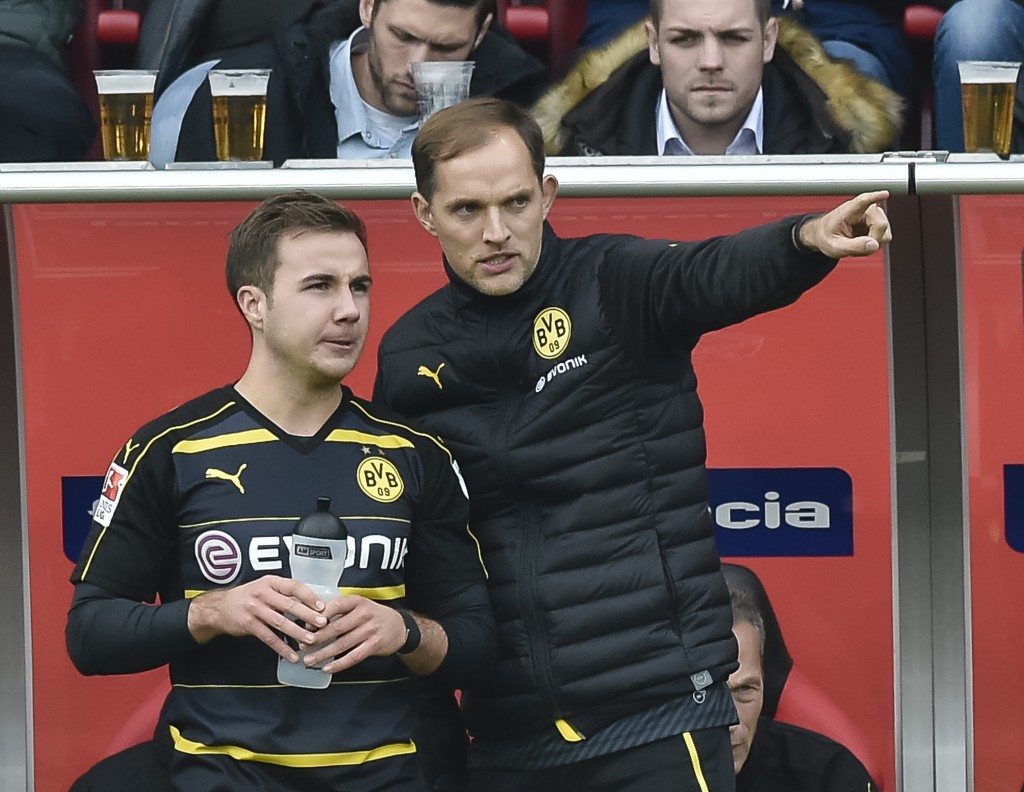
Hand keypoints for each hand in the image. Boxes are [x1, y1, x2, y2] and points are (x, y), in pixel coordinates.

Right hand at [187, 575, 327, 661]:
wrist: (219, 607)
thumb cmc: (247, 597)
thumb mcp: (265, 587)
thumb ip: (283, 593)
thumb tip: (310, 603)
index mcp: (270, 582)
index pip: (294, 586)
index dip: (309, 596)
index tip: (322, 605)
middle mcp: (263, 593)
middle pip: (289, 604)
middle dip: (308, 615)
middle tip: (322, 623)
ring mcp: (255, 609)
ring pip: (280, 622)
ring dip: (297, 632)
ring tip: (311, 640)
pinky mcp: (249, 625)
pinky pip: (269, 638)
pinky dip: (282, 647)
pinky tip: (292, 655)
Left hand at [301, 596, 407, 673]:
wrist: (399, 626)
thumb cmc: (373, 616)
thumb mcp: (359, 605)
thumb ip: (340, 611)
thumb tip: (312, 621)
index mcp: (357, 601)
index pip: (335, 606)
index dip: (319, 617)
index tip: (305, 625)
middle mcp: (364, 614)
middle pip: (335, 628)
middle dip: (316, 638)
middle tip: (302, 646)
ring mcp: (370, 630)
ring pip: (341, 644)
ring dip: (323, 653)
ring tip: (309, 659)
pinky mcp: (374, 645)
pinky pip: (353, 657)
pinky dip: (338, 663)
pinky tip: (327, 668)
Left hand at [799, 191, 891, 257]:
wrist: (826, 236)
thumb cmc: (828, 236)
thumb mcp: (834, 246)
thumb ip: (853, 246)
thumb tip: (874, 245)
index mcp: (850, 210)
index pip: (864, 201)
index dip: (875, 197)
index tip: (884, 194)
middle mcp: (866, 209)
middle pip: (881, 225)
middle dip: (871, 240)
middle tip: (854, 245)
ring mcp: (875, 216)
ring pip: (885, 235)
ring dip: (872, 244)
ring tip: (856, 242)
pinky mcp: (880, 223)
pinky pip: (885, 238)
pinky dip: (874, 244)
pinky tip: (862, 242)